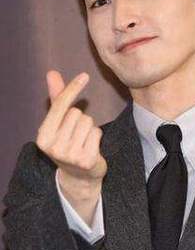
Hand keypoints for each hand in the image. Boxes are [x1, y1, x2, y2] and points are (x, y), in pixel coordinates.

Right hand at [36, 71, 106, 199]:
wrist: (78, 176)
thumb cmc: (68, 143)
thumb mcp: (59, 123)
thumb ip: (57, 98)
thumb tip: (52, 73)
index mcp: (43, 136)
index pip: (59, 106)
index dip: (72, 89)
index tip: (84, 76)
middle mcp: (53, 146)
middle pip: (77, 113)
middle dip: (81, 119)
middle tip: (77, 134)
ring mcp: (70, 155)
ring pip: (88, 122)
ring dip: (90, 128)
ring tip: (84, 141)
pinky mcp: (86, 160)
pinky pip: (97, 133)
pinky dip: (97, 137)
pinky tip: (91, 147)